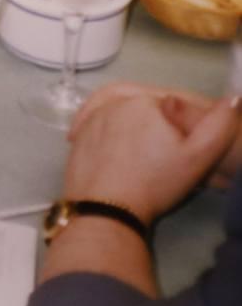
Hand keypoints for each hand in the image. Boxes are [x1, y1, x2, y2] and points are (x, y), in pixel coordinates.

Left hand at [72, 82, 241, 187]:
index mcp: (145, 100)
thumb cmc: (154, 182)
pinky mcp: (79, 135)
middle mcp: (115, 102)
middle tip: (180, 137)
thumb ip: (219, 125)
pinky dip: (112, 124)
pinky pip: (97, 120)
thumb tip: (235, 97)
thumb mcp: (198, 157)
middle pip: (147, 101)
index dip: (196, 114)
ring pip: (121, 107)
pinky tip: (121, 138)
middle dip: (166, 114)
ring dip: (138, 116)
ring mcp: (92, 117)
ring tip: (154, 137)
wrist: (106, 208)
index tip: (204, 134)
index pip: (178, 99)